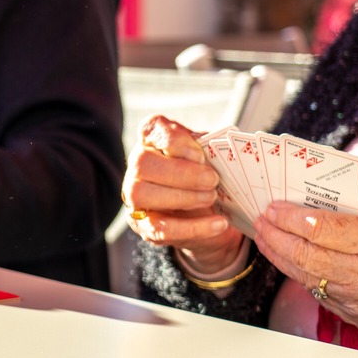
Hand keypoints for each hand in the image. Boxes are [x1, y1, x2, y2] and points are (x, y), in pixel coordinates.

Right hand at [122, 115, 242, 272]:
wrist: (206, 213)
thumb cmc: (206, 175)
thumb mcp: (210, 156)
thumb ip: (211, 151)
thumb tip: (222, 152)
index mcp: (154, 140)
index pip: (151, 129)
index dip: (173, 139)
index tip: (199, 154)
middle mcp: (137, 165)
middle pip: (143, 163)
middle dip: (181, 173)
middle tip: (213, 180)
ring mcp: (134, 195)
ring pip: (141, 194)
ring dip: (182, 197)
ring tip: (211, 198)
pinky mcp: (142, 224)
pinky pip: (159, 228)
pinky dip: (192, 228)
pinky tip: (218, 224)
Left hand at [255, 202, 357, 336]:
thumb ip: (355, 222)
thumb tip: (312, 215)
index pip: (322, 228)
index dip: (291, 217)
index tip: (274, 208)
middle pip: (306, 253)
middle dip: (276, 235)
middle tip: (261, 221)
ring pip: (306, 275)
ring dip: (279, 256)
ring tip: (265, 239)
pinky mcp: (355, 315)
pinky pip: (319, 294)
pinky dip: (300, 275)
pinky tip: (288, 263)